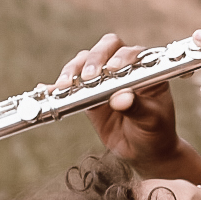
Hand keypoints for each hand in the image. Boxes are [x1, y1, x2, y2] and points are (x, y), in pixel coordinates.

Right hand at [52, 32, 183, 171]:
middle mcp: (124, 67)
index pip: (132, 53)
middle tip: (88, 77)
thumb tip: (120, 98)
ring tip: (64, 86)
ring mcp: (104, 78)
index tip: (113, 69)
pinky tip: (46, 90)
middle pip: (106, 48)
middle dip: (94, 59)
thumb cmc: (154, 131)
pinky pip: (70, 84)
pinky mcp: (87, 92)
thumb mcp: (151, 121)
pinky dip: (57, 86)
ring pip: (84, 62)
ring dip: (73, 70)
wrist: (143, 151)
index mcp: (146, 69)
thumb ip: (138, 108)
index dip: (121, 57)